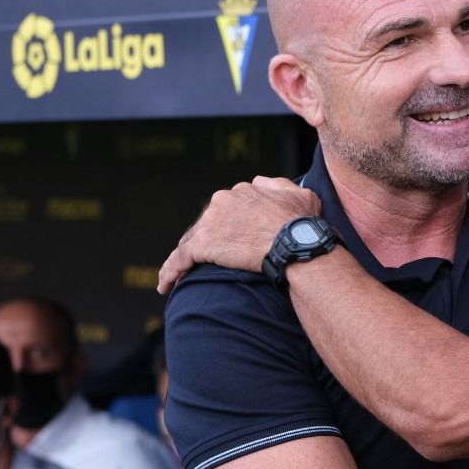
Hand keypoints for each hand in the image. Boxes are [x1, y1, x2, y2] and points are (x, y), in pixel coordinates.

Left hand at [157, 176, 321, 292]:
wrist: (295, 243)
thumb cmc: (302, 224)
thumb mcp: (299, 194)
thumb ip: (277, 185)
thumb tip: (260, 182)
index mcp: (243, 191)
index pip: (227, 208)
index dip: (227, 225)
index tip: (229, 239)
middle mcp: (222, 201)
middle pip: (207, 223)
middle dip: (207, 239)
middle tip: (209, 259)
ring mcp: (210, 222)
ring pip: (191, 241)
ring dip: (187, 257)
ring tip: (181, 275)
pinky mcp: (203, 244)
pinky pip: (179, 259)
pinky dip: (171, 272)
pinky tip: (166, 286)